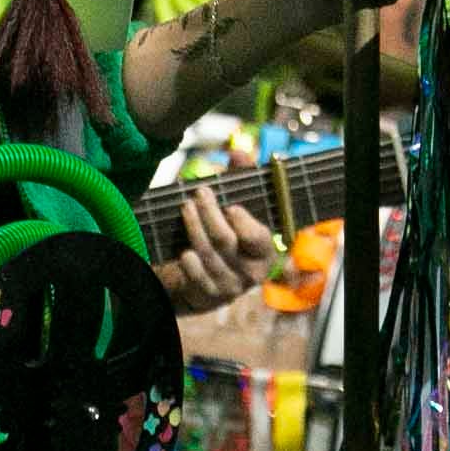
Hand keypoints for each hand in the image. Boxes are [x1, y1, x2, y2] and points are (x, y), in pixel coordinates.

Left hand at [156, 185, 278, 313]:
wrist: (212, 278)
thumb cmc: (230, 235)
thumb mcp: (239, 208)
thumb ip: (242, 179)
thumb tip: (238, 154)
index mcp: (265, 252)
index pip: (258, 237)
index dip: (244, 222)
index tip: (230, 205)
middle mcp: (251, 273)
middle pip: (226, 240)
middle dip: (210, 214)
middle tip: (199, 193)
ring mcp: (230, 286)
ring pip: (207, 254)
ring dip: (194, 228)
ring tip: (186, 207)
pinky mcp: (209, 296)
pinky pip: (196, 276)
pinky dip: (189, 260)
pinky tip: (184, 248)